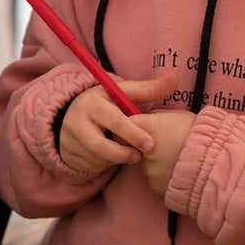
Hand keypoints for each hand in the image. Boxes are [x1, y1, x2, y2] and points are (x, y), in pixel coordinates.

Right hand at [59, 74, 177, 175]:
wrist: (71, 114)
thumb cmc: (106, 104)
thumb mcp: (123, 93)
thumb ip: (149, 89)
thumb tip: (175, 78)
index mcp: (93, 102)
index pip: (114, 121)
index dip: (134, 135)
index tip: (151, 145)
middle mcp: (77, 121)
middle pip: (102, 146)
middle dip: (125, 154)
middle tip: (141, 156)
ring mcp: (70, 140)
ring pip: (99, 158)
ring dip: (117, 160)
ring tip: (129, 154)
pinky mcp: (69, 155)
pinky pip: (92, 166)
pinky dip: (105, 165)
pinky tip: (111, 157)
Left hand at [130, 110, 196, 196]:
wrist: (218, 162)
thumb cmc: (201, 134)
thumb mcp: (177, 116)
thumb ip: (156, 118)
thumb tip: (146, 119)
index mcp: (146, 129)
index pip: (122, 129)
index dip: (130, 131)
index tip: (139, 133)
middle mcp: (142, 151)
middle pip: (133, 150)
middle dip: (144, 150)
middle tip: (167, 148)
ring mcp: (149, 172)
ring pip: (146, 167)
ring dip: (157, 165)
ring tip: (178, 160)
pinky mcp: (156, 188)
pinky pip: (156, 181)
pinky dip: (165, 178)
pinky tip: (180, 172)